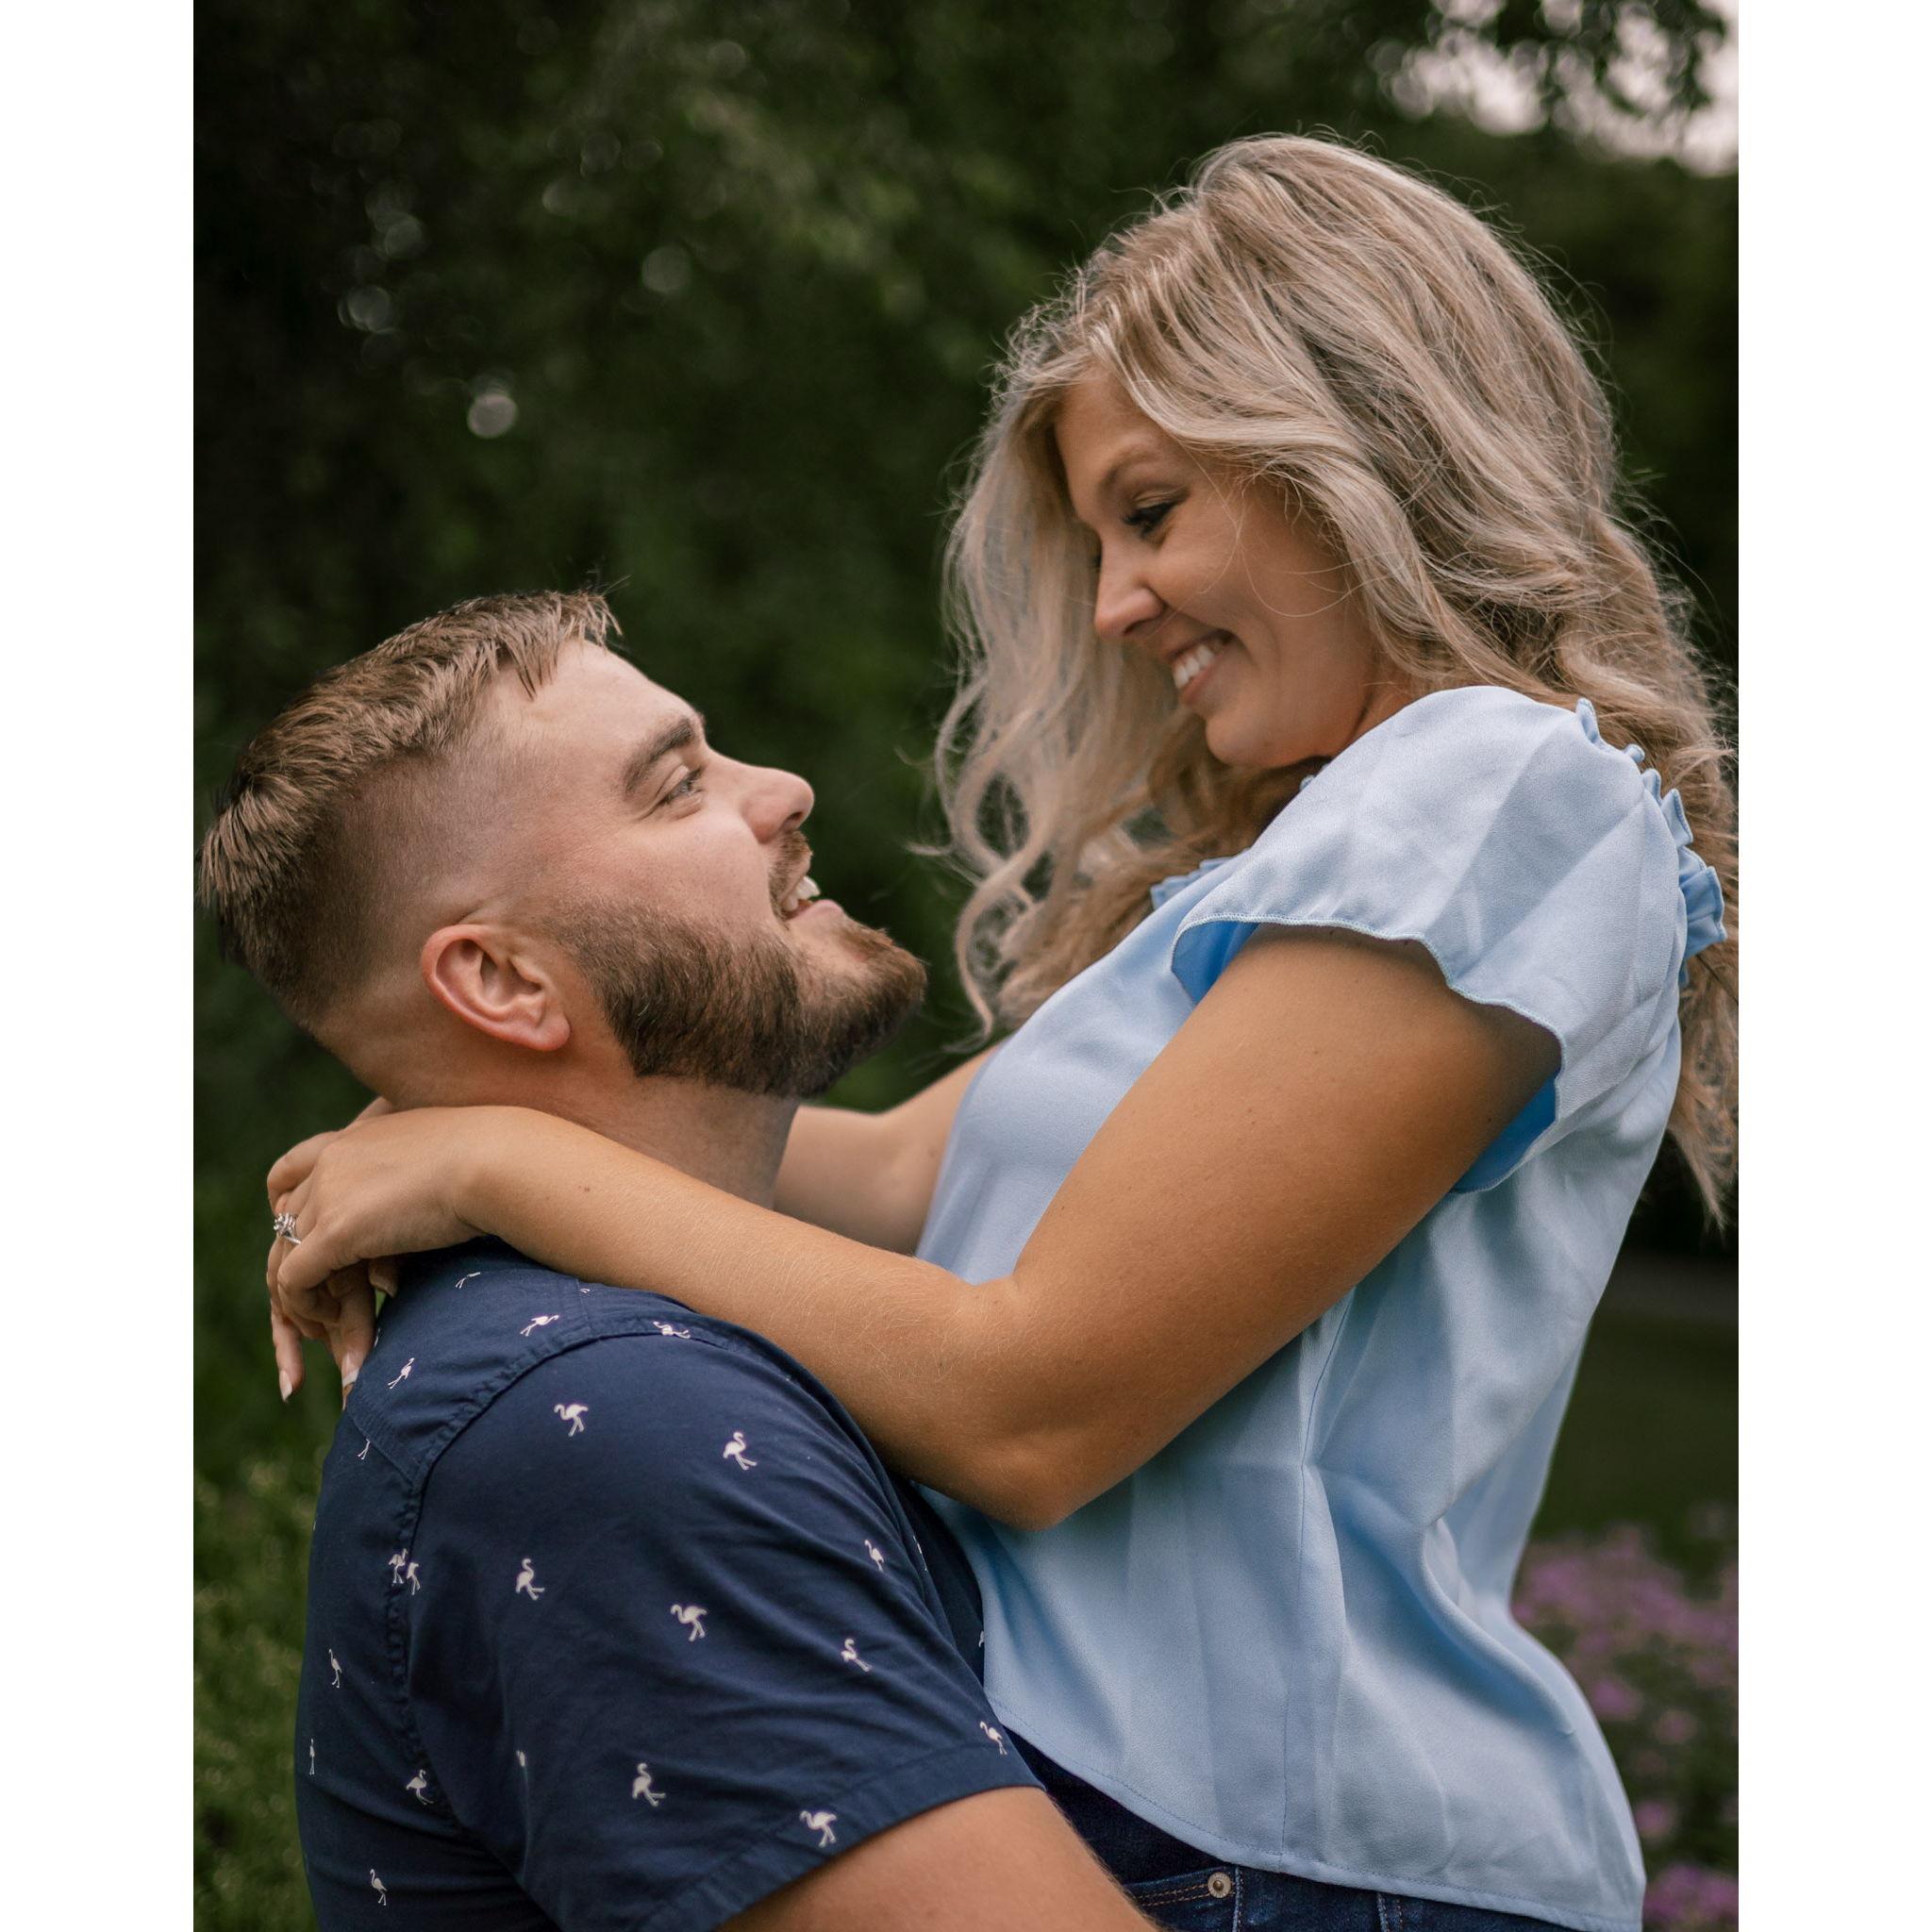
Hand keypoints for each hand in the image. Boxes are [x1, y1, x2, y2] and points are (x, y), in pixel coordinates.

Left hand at [267, 1107, 486, 1398]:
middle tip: (318, 1296)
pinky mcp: (334, 1231)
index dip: (291, 1208)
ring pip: (286, 1253)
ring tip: (327, 1320)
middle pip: (286, 1219)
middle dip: (296, 1259)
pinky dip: (307, 1307)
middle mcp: (332, 1159)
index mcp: (358, 1137)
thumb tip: (424, 1207)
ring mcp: (328, 1194)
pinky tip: (336, 1322)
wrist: (499, 1160)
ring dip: (303, 1290)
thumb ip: (422, 1175)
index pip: (293, 1170)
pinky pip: (294, 1280)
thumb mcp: (447, 1157)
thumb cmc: (496, 1160)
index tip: (310, 1239)